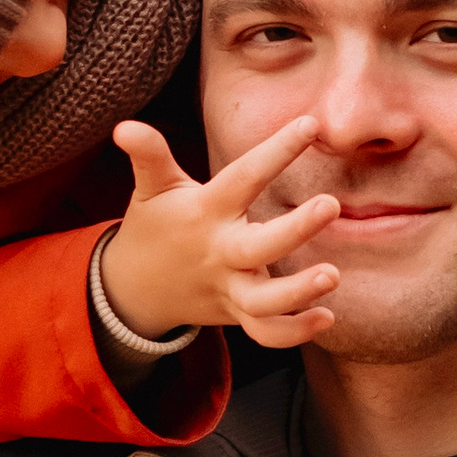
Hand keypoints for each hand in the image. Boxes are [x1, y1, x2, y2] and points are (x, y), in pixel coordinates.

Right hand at [100, 111, 341, 349]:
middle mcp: (219, 252)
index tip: (309, 124)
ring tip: (332, 275)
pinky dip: (294, 332)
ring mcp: (227, 287)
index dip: (276, 151)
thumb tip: (124, 126)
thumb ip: (148, 155)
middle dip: (295, 229)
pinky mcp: (235, 313)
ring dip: (297, 292)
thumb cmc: (154, 224)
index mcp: (205, 212)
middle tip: (331, 205)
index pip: (243, 177)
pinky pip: (264, 332)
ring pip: (262, 301)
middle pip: (258, 247)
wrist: (133, 289)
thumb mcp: (151, 187)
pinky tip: (327, 318)